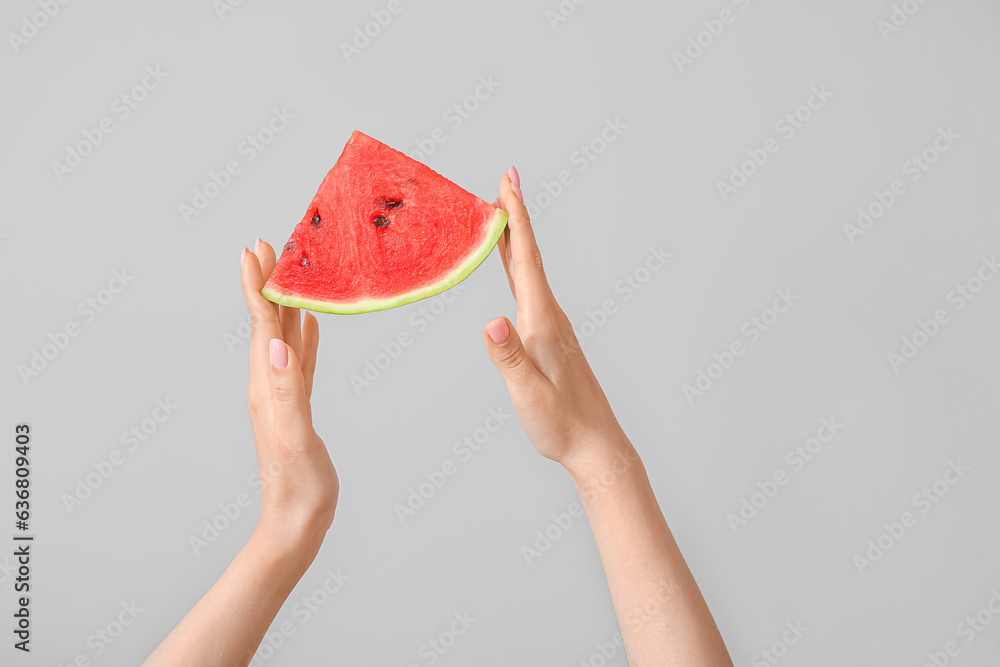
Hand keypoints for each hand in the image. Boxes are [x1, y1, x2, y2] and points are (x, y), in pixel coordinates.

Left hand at [241, 240, 338, 549]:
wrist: (295, 523)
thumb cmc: (298, 487)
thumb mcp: (293, 436)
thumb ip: (286, 390)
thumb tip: (275, 343)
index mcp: (266, 385)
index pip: (261, 325)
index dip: (258, 286)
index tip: (256, 249)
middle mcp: (269, 384)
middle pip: (267, 323)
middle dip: (267, 284)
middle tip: (271, 246)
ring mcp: (282, 395)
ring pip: (283, 337)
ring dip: (285, 305)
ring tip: (292, 275)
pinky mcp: (298, 407)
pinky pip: (300, 361)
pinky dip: (304, 338)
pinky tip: (310, 327)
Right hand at [483, 167, 624, 469]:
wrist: (595, 445)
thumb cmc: (562, 424)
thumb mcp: (529, 394)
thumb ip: (509, 357)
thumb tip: (491, 320)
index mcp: (543, 322)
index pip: (526, 260)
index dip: (516, 218)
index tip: (509, 182)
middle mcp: (550, 317)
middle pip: (527, 257)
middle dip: (515, 216)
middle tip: (505, 179)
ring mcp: (551, 327)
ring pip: (527, 272)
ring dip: (513, 240)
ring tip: (498, 215)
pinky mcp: (549, 339)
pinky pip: (527, 291)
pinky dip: (515, 268)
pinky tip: (510, 270)